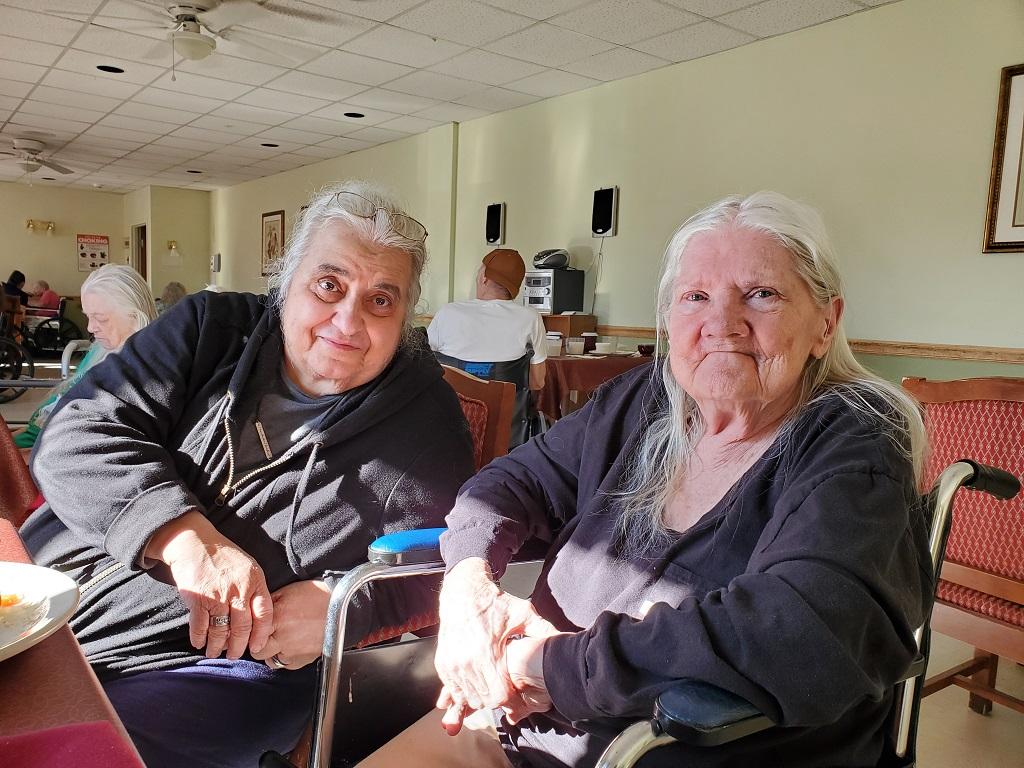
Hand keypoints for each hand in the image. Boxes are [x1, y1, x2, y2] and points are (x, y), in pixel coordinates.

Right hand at [146, 511, 273, 659]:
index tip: (257, 647)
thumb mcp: (249, 568)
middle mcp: (239, 590)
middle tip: (234, 655)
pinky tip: (199, 643)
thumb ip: (255, 590)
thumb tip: (258, 619)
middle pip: (243, 627)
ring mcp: (218, 595)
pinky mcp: (198, 598)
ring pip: (221, 631)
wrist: (195, 542)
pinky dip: (199, 638)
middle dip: (238, 647)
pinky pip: (200, 626)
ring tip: (214, 652)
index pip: (265, 614)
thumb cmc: (224, 557)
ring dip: (217, 646)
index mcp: (255, 581)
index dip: (262, 634)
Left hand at [250, 579, 330, 670]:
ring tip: (281, 640)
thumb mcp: (287, 592)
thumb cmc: (316, 595)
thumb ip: (268, 605)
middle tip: (266, 636)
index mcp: (277, 617)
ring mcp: (293, 651)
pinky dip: (287, 657)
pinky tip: (293, 644)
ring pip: (271, 661)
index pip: (251, 634)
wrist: (342, 606)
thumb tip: (253, 614)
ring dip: (272, 652)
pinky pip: (286, 665)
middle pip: (258, 652)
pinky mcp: (303, 660)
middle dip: (258, 645)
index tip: (252, 632)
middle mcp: (283, 637)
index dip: (251, 633)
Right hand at [434, 558, 556, 734]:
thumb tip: (565, 641)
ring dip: (483, 697)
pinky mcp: (443, 664)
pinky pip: (454, 690)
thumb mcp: (523, 613)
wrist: (463, 592)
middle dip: (499, 700)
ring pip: (469, 698)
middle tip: (509, 692)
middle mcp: (465, 661)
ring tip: (495, 687)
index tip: (519, 696)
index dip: (512, 700)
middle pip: (485, 700)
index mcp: (486, 652)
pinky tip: (478, 684)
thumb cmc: (494, 603)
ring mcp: (451, 664)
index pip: (500, 696)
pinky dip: (466, 691)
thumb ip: (543, 631)